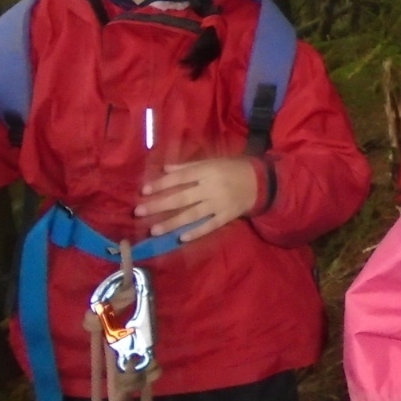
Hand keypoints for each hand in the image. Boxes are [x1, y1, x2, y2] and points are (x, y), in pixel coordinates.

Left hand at [136, 158, 258, 242]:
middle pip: (181, 198)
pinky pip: (210, 226)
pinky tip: (181, 238)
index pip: (180, 178)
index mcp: (207, 172)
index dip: (162, 184)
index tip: (144, 190)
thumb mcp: (212, 162)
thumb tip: (165, 169)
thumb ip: (189, 167)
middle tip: (139, 211)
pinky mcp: (227, 216)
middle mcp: (211, 188)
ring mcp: (219, 204)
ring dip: (172, 222)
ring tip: (154, 230)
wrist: (260, 182)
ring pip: (192, 215)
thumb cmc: (232, 169)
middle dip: (159, 205)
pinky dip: (196, 232)